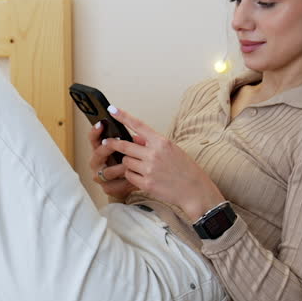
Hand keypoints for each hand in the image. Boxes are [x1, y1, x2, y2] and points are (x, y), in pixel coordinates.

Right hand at [88, 120, 136, 200]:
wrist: (129, 184)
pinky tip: (134, 177)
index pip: (93, 139)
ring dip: (119, 167)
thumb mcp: (129, 150)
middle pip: (98, 153)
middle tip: (116, 142)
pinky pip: (116, 184)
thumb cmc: (128, 163)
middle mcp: (96, 162)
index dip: (96, 131)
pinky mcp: (108, 188)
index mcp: (99, 150)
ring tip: (129, 164)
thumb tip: (138, 137)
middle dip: (107, 148)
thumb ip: (131, 143)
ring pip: (107, 171)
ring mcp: (100, 176)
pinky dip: (126, 181)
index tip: (101, 124)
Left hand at [103, 106, 226, 219]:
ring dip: (128, 163)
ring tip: (140, 166)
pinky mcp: (146, 183)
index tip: (112, 109)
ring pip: (126, 161)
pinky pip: (129, 176)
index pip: (138, 125)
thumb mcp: (172, 150)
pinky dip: (132, 175)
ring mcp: (149, 169)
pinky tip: (142, 177)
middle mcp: (154, 154)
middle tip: (107, 142)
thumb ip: (152, 143)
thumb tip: (135, 138)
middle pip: (125, 146)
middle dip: (113, 144)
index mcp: (162, 142)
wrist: (195, 191)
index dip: (123, 116)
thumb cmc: (185, 169)